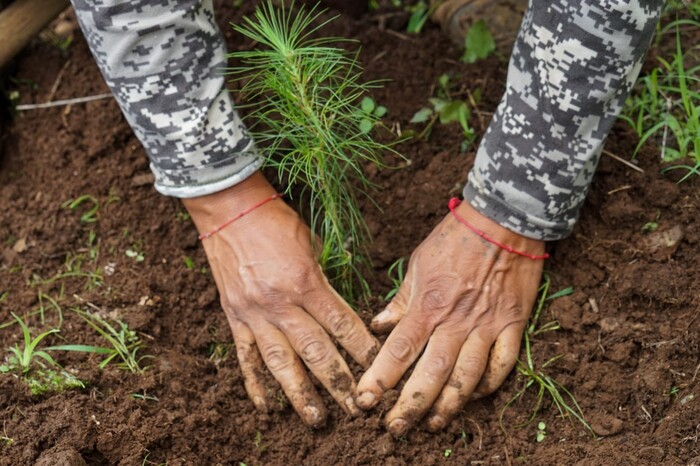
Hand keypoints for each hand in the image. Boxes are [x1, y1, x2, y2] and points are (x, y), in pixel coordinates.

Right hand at [183, 172, 379, 426]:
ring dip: (299, 394)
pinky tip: (267, 407)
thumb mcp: (311, 244)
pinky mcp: (235, 318)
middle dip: (339, 383)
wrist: (229, 209)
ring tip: (315, 418)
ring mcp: (255, 314)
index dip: (363, 351)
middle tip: (356, 408)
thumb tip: (342, 308)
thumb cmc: (276, 221)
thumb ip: (326, 280)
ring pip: (280, 363)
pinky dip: (255, 385)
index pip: (342, 325)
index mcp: (306, 282)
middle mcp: (280, 303)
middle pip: (316, 352)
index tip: (379, 371)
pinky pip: (246, 358)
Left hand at [355, 200, 544, 435]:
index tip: (364, 401)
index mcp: (428, 305)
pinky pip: (503, 364)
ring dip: (450, 405)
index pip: (398, 350)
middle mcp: (456, 321)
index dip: (379, 379)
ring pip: (468, 377)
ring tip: (434, 425)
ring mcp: (487, 326)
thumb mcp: (418, 263)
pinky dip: (490, 385)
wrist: (503, 219)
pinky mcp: (513, 324)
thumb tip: (379, 325)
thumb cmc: (455, 238)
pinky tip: (476, 397)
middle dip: (410, 406)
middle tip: (395, 429)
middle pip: (431, 373)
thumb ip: (401, 300)